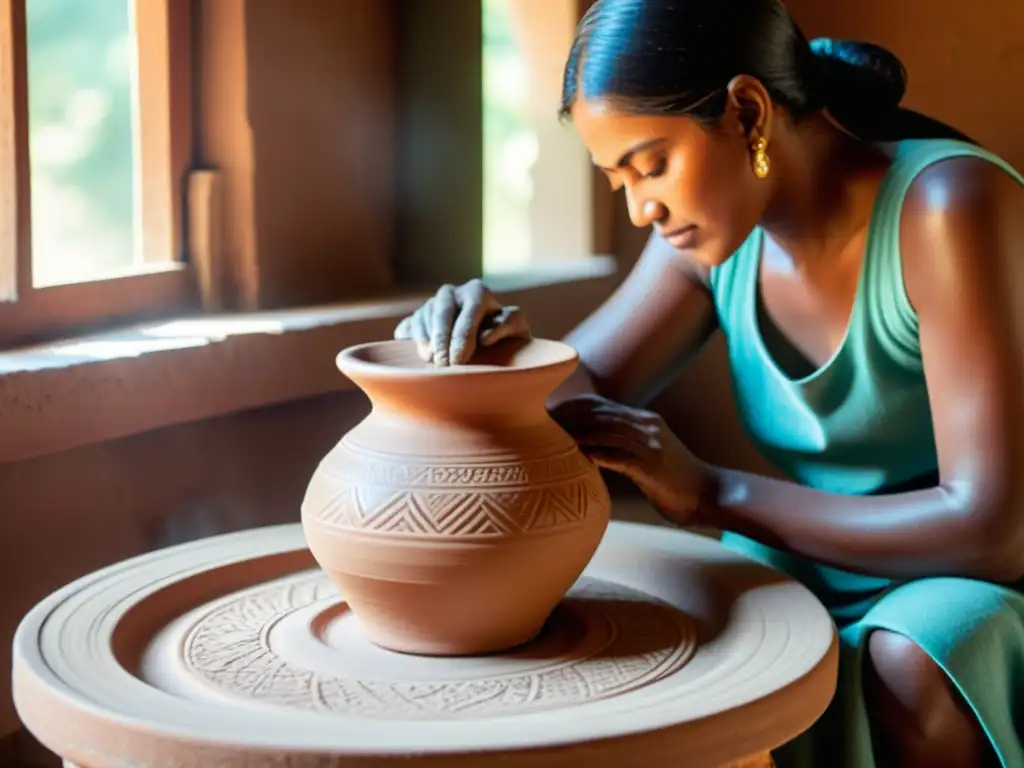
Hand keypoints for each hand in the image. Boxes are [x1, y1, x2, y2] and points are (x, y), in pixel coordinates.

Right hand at [394, 279, 530, 365]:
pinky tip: (422, 354)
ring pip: (425, 316)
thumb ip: (509, 325)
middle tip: (442, 362)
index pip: (469, 310)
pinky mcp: (419, 317)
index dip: (462, 335)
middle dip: (441, 337)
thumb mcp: (518, 329)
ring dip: (427, 339)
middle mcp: (453, 292)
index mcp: (477, 291)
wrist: (491, 342)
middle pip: (442, 310)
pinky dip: (413, 339)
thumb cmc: (507, 335)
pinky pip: (411, 324)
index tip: (459, 359)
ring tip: (431, 360)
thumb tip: (484, 336)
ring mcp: (433, 303)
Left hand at [551, 394, 709, 525]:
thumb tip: (591, 452)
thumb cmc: (676, 483)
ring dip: (576, 435)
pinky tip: (579, 459)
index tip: (547, 417)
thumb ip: (623, 449)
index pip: (599, 405)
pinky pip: (619, 456)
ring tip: (552, 442)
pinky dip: (597, 455)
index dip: (571, 408)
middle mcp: (647, 425)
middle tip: (541, 427)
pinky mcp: (653, 464)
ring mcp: (651, 443)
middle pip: (598, 413)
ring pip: (605, 431)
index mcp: (644, 421)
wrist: (711, 495)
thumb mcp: (648, 458)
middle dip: (567, 418)